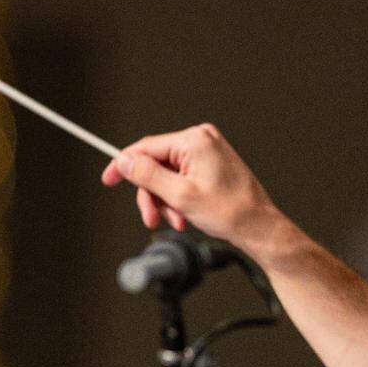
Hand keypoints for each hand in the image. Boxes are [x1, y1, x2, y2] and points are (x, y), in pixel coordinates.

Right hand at [101, 124, 276, 253]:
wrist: (259, 227)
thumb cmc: (231, 212)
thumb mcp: (180, 196)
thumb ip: (147, 175)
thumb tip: (124, 161)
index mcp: (194, 140)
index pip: (146, 147)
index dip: (124, 165)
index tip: (108, 178)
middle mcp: (201, 140)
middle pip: (156, 164)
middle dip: (153, 194)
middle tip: (152, 217)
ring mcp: (208, 151)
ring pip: (168, 175)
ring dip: (166, 201)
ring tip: (178, 220)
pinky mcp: (212, 164)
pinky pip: (182, 178)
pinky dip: (179, 198)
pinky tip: (186, 215)